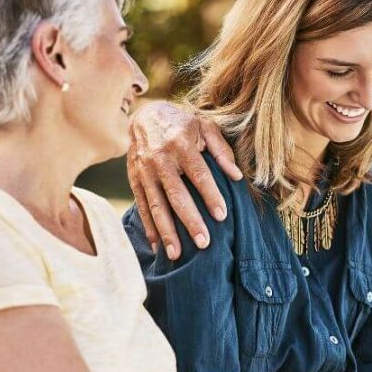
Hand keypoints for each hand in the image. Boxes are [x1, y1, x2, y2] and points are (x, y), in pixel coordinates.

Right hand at [128, 101, 240, 258]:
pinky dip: (149, 228)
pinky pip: (142, 207)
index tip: (221, 216)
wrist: (145, 116)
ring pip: (156, 206)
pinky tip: (158, 246)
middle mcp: (160, 159)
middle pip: (176, 195)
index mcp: (181, 144)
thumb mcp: (206, 128)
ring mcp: (144, 171)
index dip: (210, 195)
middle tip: (203, 243)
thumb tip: (237, 177)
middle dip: (190, 220)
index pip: (198, 173)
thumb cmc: (183, 125)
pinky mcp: (134, 180)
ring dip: (167, 232)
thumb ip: (222, 151)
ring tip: (177, 255)